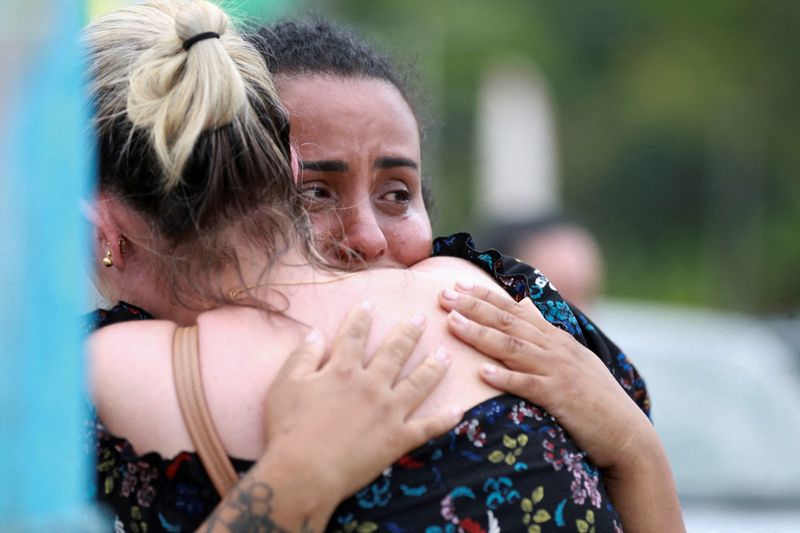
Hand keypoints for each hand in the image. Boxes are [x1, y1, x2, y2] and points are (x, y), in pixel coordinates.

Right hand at [262, 301, 460, 498]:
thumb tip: (315, 332)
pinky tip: (459, 409)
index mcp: (343, 370)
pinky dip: (445, 419)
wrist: (303, 473)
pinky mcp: (398, 439)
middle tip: (421, 318)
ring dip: (434, 366)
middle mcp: (371, 385)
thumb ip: (303, 356)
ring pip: (419, 383)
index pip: (354, 335)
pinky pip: (428, 427)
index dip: (361, 317)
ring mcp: (389, 412)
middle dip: (409, 332)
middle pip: (395, 352)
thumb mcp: (286, 385)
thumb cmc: (289, 430)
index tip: (370, 303)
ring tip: (446, 353)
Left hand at [438, 282, 653, 470]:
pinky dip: (505, 378)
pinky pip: (528, 386)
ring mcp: (557, 372)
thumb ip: (544, 329)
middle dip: (473, 307)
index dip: (484, 295)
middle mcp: (554, 349)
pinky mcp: (560, 398)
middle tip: (443, 295)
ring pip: (513, 348)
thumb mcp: (571, 356)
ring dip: (480, 334)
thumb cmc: (594, 396)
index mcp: (554, 338)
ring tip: (453, 324)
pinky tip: (483, 373)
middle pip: (507, 322)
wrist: (625, 431)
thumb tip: (524, 302)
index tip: (456, 284)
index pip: (513, 309)